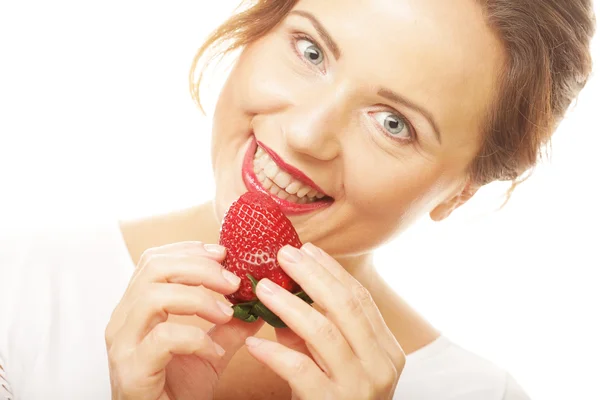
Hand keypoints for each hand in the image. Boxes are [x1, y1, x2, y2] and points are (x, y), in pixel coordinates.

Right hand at [105, 241, 263, 399]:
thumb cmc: (176, 393)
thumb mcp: (210, 351)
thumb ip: (230, 326)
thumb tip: (259, 302)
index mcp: (137, 309)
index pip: (154, 260)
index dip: (189, 250)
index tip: (224, 254)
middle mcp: (123, 321)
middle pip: (153, 268)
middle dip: (199, 267)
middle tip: (233, 282)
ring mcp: (123, 345)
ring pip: (153, 296)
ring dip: (199, 298)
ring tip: (227, 314)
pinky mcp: (131, 371)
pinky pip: (162, 338)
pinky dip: (196, 339)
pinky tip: (214, 353)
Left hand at [244, 243, 404, 399]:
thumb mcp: (336, 366)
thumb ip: (316, 335)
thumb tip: (288, 298)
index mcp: (386, 349)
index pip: (359, 299)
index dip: (332, 271)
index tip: (308, 249)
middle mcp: (381, 364)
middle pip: (345, 306)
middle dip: (312, 275)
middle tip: (283, 254)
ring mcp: (360, 386)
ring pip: (323, 332)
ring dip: (289, 306)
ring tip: (262, 289)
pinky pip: (301, 372)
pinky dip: (275, 355)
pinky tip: (254, 343)